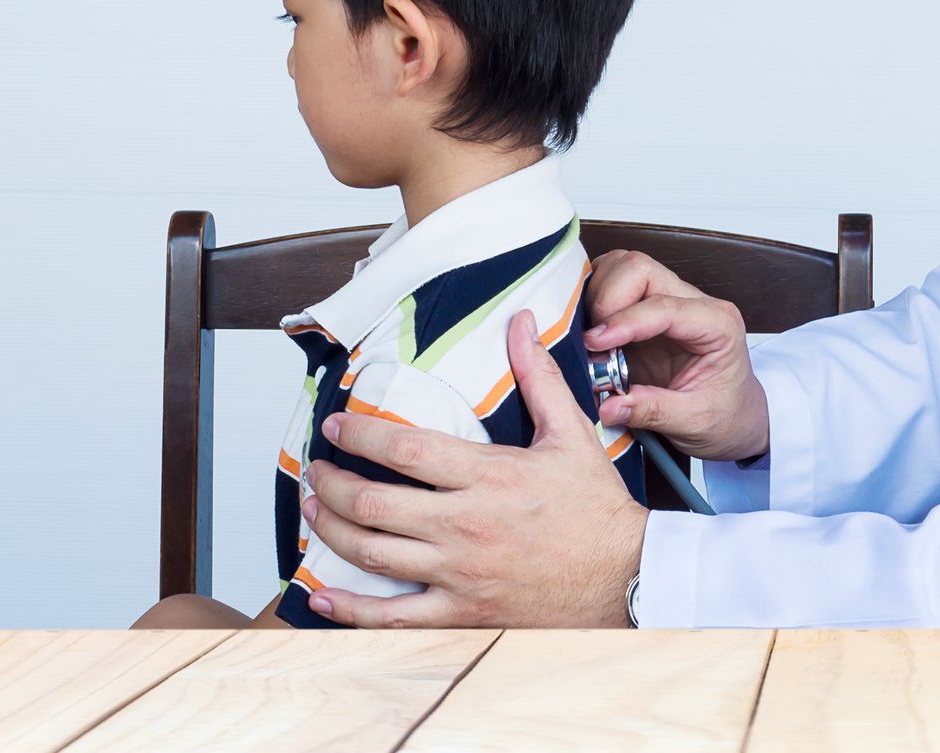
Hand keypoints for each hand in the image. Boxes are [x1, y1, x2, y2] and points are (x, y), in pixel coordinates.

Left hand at [300, 310, 647, 627]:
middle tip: (317, 470)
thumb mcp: (570, 432)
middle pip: (373, 503)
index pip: (405, 451)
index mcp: (489, 476)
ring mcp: (460, 572)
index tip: (337, 426)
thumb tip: (521, 323)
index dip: (360, 435)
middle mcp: (465, 525)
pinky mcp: (463, 610)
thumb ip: (538, 376)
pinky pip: (394, 616)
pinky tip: (326, 595)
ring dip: (331, 531)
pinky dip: (353, 607)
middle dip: (331, 483)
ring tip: (314, 510)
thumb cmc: (595, 508)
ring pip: (373, 554)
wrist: (625, 575)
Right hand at [582, 249, 768, 460]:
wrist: (734, 417)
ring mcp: (668, 300)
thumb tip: (609, 406)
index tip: (595, 343)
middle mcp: (694, 303)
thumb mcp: (694, 422)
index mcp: (717, 324)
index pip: (664, 306)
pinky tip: (590, 334)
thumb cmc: (724, 415)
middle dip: (607, 300)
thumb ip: (652, 411)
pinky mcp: (645, 308)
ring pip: (622, 267)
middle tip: (592, 344)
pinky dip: (593, 300)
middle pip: (640, 269)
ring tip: (591, 340)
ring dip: (597, 297)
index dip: (625, 321)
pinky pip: (612, 283)